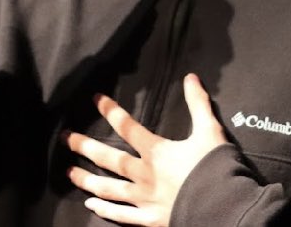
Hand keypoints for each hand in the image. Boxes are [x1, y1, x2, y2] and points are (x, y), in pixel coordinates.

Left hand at [62, 73, 227, 226]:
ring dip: (87, 180)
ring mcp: (144, 199)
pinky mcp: (149, 220)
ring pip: (109, 188)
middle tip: (65, 138)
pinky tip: (90, 206)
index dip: (110, 111)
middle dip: (85, 146)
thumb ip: (198, 104)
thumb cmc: (216, 168)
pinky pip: (122, 216)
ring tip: (69, 171)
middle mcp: (145, 174)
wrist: (225, 207)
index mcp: (157, 151)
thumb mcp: (210, 131)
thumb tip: (191, 77)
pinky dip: (105, 211)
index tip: (95, 99)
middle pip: (109, 158)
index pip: (127, 126)